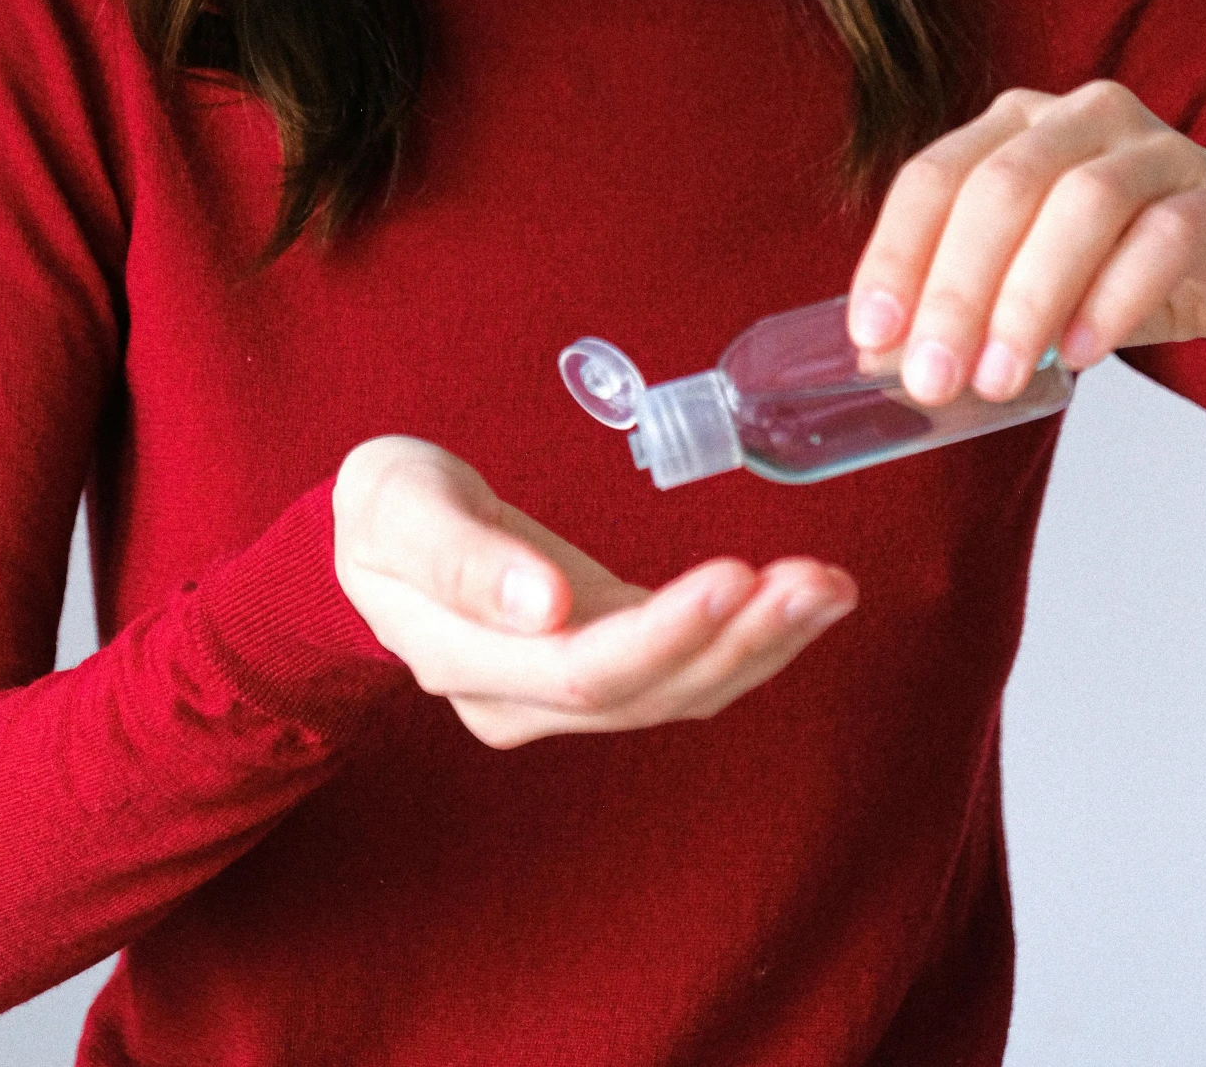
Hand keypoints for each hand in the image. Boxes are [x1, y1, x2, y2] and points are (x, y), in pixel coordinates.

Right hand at [332, 436, 855, 748]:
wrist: (374, 533)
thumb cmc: (382, 508)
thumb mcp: (396, 507)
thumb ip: (460, 556)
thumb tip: (541, 604)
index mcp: (468, 663)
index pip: (586, 670)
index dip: (666, 634)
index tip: (733, 578)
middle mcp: (525, 699)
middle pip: (650, 692)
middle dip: (741, 641)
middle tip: (819, 582)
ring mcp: (568, 688)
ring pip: (681, 690)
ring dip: (764, 644)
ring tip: (831, 587)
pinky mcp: (604, 656)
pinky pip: (687, 666)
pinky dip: (749, 636)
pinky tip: (804, 598)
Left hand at [847, 81, 1205, 406]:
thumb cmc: (1118, 263)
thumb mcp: (1030, 276)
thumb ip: (967, 305)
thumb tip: (888, 365)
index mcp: (1011, 126)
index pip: (934, 177)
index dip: (896, 254)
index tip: (871, 337)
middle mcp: (1076, 119)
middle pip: (1000, 188)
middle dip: (956, 289)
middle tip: (931, 376)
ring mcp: (1153, 148)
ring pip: (1080, 204)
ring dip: (1029, 298)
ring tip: (999, 378)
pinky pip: (1162, 238)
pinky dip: (1113, 299)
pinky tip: (1082, 354)